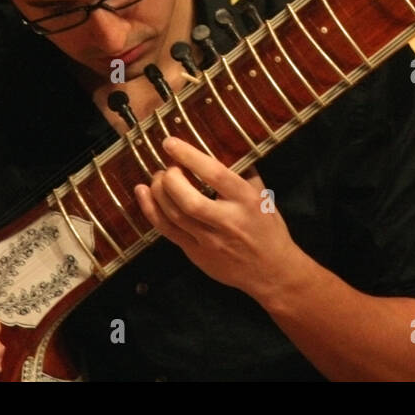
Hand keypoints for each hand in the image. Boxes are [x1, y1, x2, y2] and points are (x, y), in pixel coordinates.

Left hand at [134, 136, 304, 297]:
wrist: (271, 271)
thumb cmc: (268, 228)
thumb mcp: (262, 196)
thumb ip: (243, 173)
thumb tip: (222, 146)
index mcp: (246, 201)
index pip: (215, 175)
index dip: (190, 157)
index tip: (170, 143)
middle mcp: (227, 221)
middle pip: (189, 200)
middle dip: (170, 179)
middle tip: (167, 168)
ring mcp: (209, 241)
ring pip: (174, 216)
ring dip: (158, 192)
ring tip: (157, 179)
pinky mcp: (196, 254)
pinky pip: (167, 231)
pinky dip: (151, 210)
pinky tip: (144, 194)